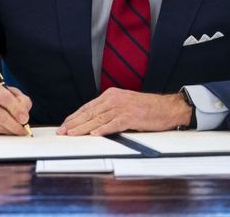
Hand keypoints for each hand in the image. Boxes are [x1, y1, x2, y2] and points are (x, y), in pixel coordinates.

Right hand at [0, 78, 31, 134]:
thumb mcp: (10, 91)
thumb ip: (21, 100)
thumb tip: (23, 116)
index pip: (4, 98)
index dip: (16, 110)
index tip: (24, 119)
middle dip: (14, 125)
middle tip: (23, 130)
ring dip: (8, 131)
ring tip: (15, 130)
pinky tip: (3, 129)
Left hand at [58, 89, 190, 135]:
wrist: (167, 108)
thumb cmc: (148, 108)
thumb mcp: (125, 104)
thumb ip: (110, 110)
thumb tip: (94, 122)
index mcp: (112, 95)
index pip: (88, 107)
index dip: (75, 116)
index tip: (65, 124)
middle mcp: (115, 99)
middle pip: (90, 113)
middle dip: (74, 123)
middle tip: (62, 131)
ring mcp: (122, 107)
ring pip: (98, 119)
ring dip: (83, 128)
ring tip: (72, 134)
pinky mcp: (131, 117)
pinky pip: (113, 124)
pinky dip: (103, 129)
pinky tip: (94, 134)